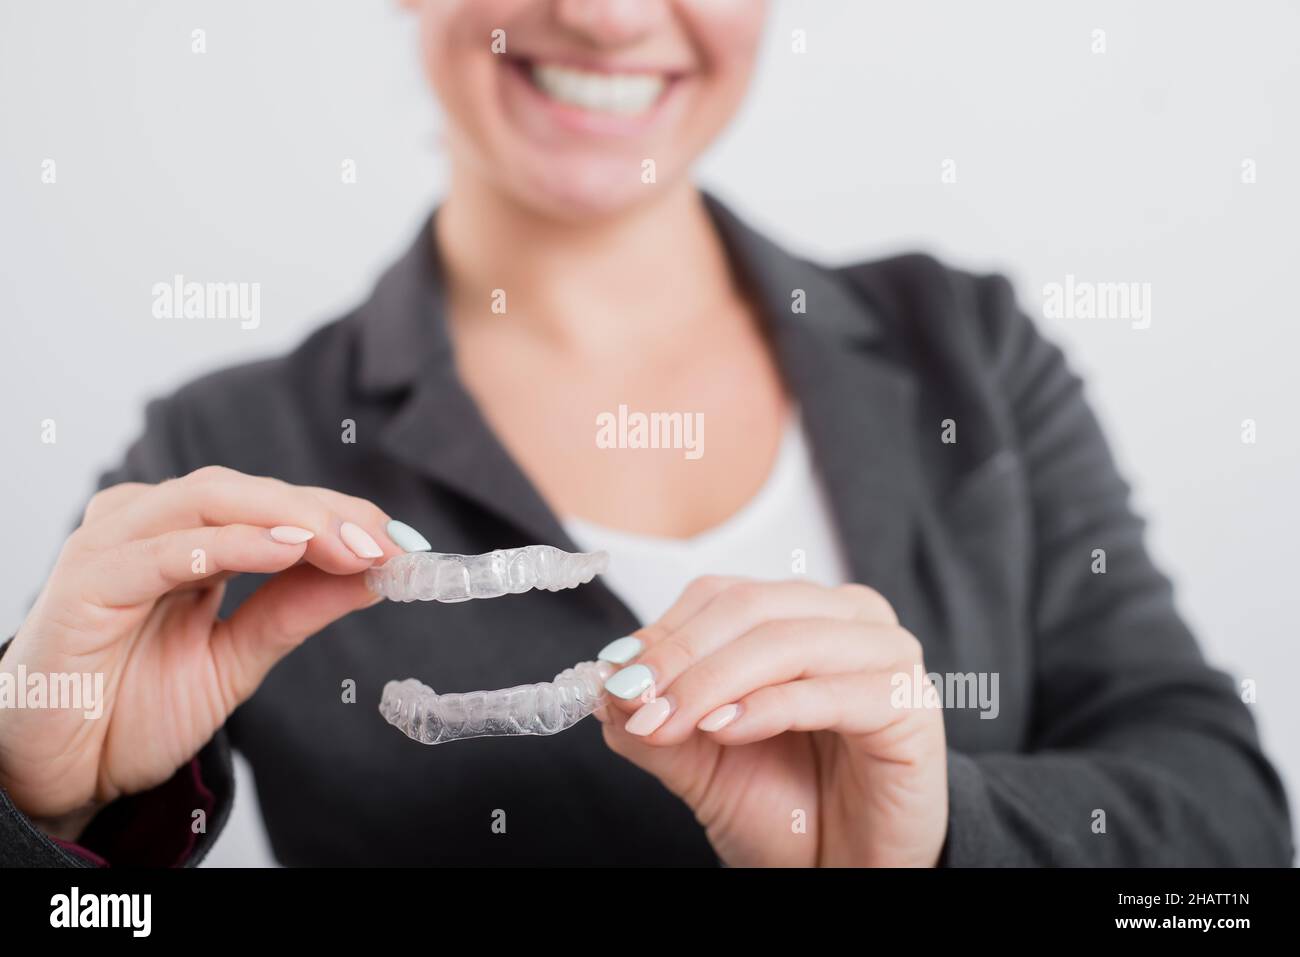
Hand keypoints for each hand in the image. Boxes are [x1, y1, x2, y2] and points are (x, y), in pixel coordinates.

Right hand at [0, 466, 402, 834]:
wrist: (60, 772)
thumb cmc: (133, 708)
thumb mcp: (239, 658)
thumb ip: (297, 609)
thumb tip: (378, 570)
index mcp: (186, 538)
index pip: (273, 505)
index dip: (341, 515)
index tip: (404, 545)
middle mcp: (148, 526)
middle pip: (246, 490)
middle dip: (326, 512)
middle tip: (386, 543)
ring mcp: (113, 545)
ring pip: (209, 499)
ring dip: (291, 517)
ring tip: (353, 544)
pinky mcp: (86, 581)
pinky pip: (165, 549)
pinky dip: (231, 544)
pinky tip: (286, 551)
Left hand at [598, 577, 947, 866]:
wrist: (849, 870)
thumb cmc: (788, 809)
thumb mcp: (700, 759)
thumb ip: (654, 716)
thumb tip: (603, 681)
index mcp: (803, 612)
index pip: (722, 596)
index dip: (663, 633)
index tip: (614, 679)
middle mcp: (851, 618)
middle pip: (750, 608)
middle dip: (679, 657)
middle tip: (633, 702)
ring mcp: (887, 655)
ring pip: (785, 641)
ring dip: (712, 682)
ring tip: (667, 722)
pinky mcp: (909, 704)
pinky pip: (828, 692)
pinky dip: (766, 707)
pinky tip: (724, 731)